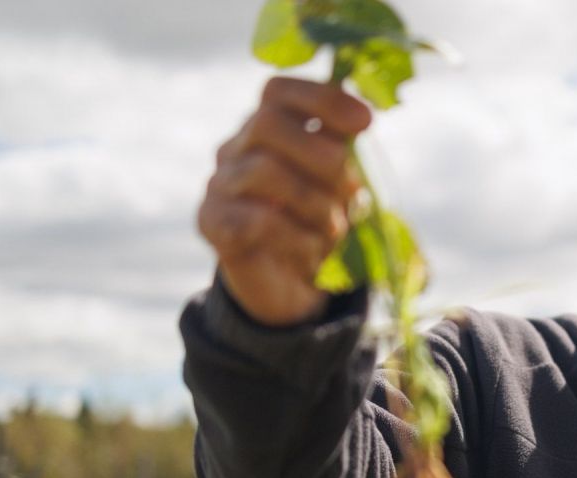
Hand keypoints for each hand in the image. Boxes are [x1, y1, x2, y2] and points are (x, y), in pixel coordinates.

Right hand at [198, 77, 371, 325]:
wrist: (288, 286)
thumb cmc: (316, 223)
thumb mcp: (339, 186)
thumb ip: (344, 152)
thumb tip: (360, 120)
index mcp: (265, 127)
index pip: (279, 92)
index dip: (323, 100)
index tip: (366, 123)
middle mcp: (235, 148)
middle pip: (267, 123)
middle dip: (321, 155)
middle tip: (352, 190)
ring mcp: (218, 184)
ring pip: (265, 170)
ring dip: (315, 202)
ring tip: (335, 230)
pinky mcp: (210, 223)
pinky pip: (256, 220)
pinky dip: (297, 238)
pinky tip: (311, 253)